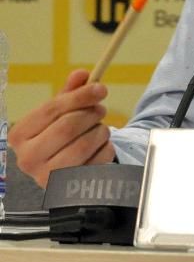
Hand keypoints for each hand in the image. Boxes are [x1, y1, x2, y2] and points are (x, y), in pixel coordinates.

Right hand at [11, 69, 115, 188]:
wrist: (61, 171)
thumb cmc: (58, 137)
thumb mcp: (59, 114)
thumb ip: (69, 93)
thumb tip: (81, 74)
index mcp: (19, 135)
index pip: (51, 110)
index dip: (79, 96)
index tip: (100, 88)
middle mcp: (27, 158)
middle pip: (68, 126)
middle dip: (91, 113)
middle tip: (101, 109)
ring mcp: (46, 176)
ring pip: (85, 143)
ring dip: (101, 130)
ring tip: (100, 128)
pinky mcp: (69, 187)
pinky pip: (98, 160)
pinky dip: (106, 148)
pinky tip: (100, 146)